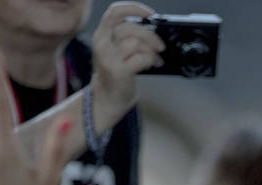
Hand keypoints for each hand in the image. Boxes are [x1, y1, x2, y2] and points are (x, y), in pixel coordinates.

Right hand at [91, 2, 164, 123]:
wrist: (107, 99)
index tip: (150, 15)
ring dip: (151, 51)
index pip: (115, 11)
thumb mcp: (115, 49)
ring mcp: (109, 58)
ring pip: (136, 42)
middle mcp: (102, 44)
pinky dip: (150, 60)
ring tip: (155, 59)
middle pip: (130, 27)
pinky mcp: (119, 71)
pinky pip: (141, 58)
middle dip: (150, 35)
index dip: (134, 8)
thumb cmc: (114, 73)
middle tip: (160, 46)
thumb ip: (127, 36)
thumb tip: (151, 28)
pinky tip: (150, 65)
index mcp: (101, 35)